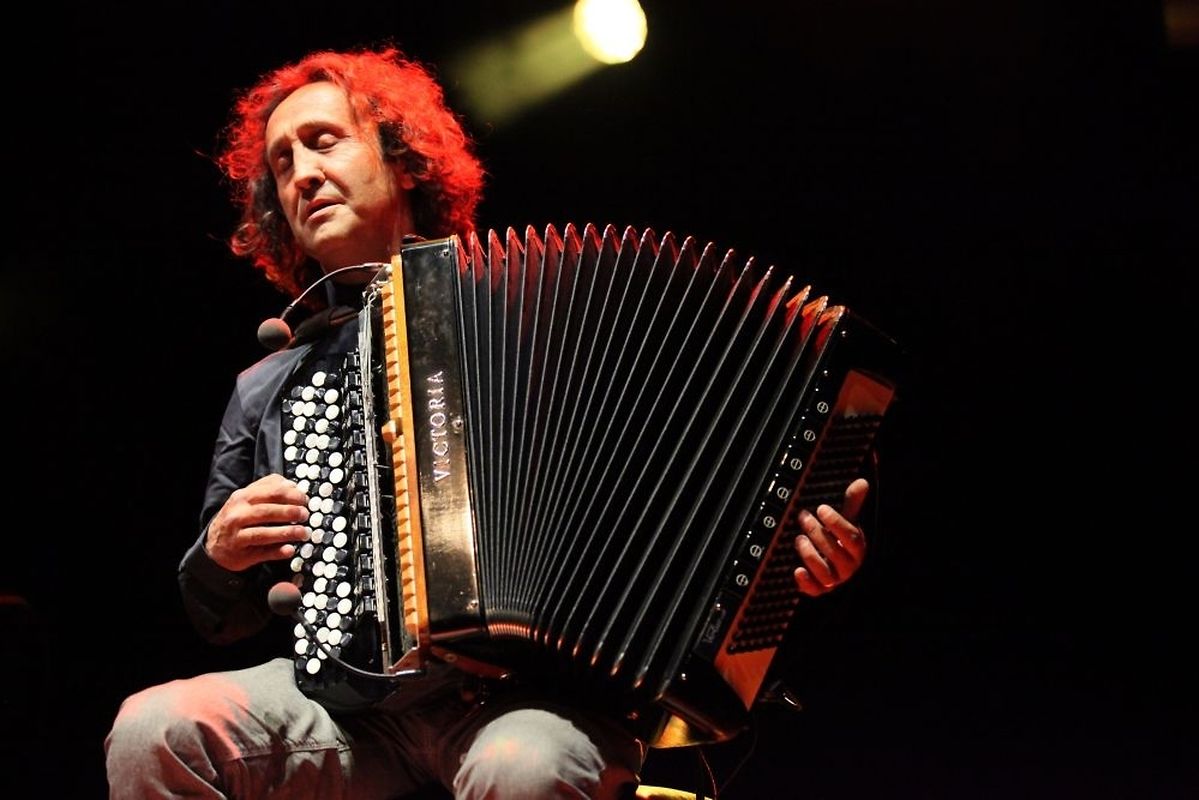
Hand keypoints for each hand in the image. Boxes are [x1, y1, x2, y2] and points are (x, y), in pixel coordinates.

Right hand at [205, 474, 310, 571]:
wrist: (214, 544)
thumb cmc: (238, 518)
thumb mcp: (247, 499)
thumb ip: (269, 489)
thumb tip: (293, 486)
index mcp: (243, 498)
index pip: (271, 492)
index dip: (291, 495)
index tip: (304, 500)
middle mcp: (238, 515)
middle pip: (267, 512)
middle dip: (290, 512)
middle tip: (305, 515)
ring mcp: (238, 536)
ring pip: (263, 533)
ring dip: (286, 533)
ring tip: (303, 533)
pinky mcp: (241, 554)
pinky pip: (262, 553)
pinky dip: (277, 552)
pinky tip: (290, 550)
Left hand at [792, 477, 868, 596]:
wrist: (833, 566)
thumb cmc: (839, 541)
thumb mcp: (846, 522)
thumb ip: (852, 504)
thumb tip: (862, 482)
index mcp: (857, 549)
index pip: (852, 537)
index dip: (837, 522)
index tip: (821, 508)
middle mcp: (848, 567)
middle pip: (835, 553)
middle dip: (817, 533)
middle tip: (803, 517)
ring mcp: (834, 580)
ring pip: (825, 573)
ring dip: (810, 555)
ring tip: (799, 539)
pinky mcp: (820, 589)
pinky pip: (815, 590)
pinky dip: (805, 583)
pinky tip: (797, 570)